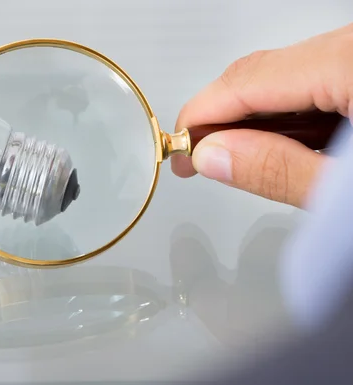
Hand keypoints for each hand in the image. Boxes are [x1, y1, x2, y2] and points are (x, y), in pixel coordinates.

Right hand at [172, 24, 352, 207]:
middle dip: (221, 117)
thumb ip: (279, 170)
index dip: (199, 118)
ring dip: (254, 118)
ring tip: (241, 160)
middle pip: (260, 71)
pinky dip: (288, 112)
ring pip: (284, 73)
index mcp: (350, 63)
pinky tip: (283, 144)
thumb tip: (214, 156)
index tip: (179, 152)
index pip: (247, 80)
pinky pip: (313, 77)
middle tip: (199, 158)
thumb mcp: (347, 191)